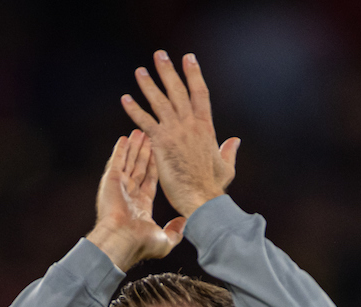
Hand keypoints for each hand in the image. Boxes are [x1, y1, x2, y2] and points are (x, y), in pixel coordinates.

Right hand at [88, 129, 185, 270]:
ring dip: (134, 148)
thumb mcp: (165, 239)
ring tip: (139, 131)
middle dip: (144, 152)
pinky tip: (124, 139)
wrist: (122, 242)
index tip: (160, 153)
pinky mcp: (111, 181)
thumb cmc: (141, 243)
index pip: (150, 180)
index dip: (155, 166)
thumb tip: (184, 223)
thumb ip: (175, 229)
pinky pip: (117, 161)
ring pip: (129, 162)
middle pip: (139, 168)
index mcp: (141, 205)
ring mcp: (119, 187)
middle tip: (149, 136)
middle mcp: (130, 194)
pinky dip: (120, 150)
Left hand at [122, 51, 239, 217]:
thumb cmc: (213, 186)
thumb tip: (235, 140)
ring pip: (160, 102)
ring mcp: (175, 132)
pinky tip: (125, 99)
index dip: (194, 74)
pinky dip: (134, 110)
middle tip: (159, 55)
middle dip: (168, 71)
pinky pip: (145, 122)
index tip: (188, 58)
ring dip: (148, 85)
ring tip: (140, 71)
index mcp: (206, 127)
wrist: (201, 198)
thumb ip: (228, 151)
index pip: (200, 93)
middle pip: (178, 91)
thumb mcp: (226, 166)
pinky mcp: (161, 143)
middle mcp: (191, 124)